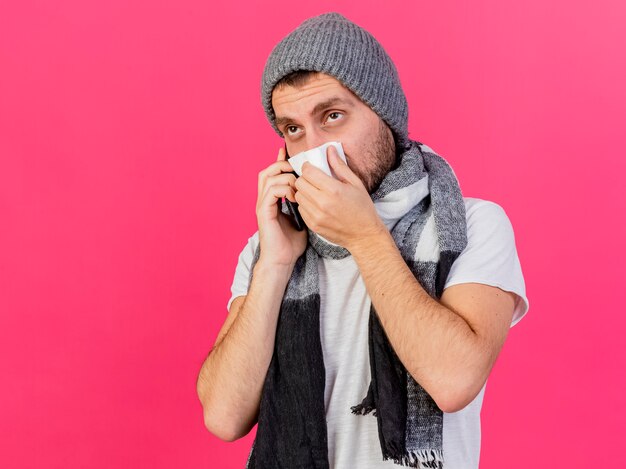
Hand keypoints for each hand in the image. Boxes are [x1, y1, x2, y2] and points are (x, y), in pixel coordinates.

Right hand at [256, 147, 307, 267]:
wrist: (282, 261)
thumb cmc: (291, 245)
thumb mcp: (303, 220)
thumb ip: (305, 206)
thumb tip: (316, 197)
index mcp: (272, 201)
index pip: (273, 175)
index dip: (279, 162)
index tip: (288, 153)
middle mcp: (264, 200)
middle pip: (266, 171)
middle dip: (281, 165)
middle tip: (296, 168)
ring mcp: (262, 206)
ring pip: (269, 177)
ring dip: (286, 178)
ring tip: (298, 186)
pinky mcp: (263, 212)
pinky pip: (271, 191)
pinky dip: (284, 189)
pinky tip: (294, 196)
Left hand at [294, 145, 385, 250]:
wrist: (364, 235)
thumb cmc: (362, 208)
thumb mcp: (355, 184)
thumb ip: (340, 166)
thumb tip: (329, 149)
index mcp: (333, 190)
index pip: (308, 172)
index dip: (308, 167)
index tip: (313, 168)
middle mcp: (322, 203)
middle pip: (299, 183)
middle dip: (305, 178)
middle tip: (313, 180)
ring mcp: (316, 216)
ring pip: (298, 195)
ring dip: (304, 191)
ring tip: (315, 192)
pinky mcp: (313, 225)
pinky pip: (300, 208)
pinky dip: (305, 204)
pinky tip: (316, 204)